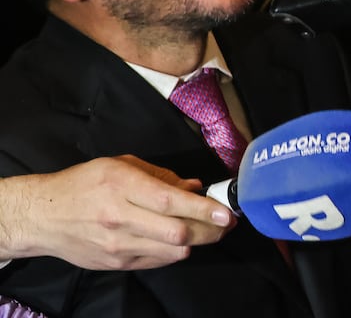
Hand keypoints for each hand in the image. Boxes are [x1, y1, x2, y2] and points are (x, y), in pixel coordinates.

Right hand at [0, 156, 233, 268]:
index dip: (203, 209)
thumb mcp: (120, 165)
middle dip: (210, 230)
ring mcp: (117, 245)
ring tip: (211, 231)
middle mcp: (120, 217)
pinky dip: (175, 251)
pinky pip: (157, 261)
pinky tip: (182, 241)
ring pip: (171, 251)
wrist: (43, 216)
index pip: (170, 202)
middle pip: (176, 232)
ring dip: (198, 242)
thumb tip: (193, 187)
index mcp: (122, 185)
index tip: (226, 212)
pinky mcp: (116, 263)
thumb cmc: (84, 184)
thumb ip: (160, 175)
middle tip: (228, 223)